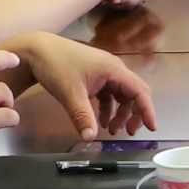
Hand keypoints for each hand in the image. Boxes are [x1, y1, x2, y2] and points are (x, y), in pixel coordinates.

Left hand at [15, 34, 157, 134]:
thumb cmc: (55, 64)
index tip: (151, 127)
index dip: (147, 110)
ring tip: (111, 130)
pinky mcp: (95, 76)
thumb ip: (83, 116)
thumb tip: (90, 137)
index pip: (139, 91)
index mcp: (113, 69)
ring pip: (122, 96)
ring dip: (120, 113)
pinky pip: (109, 95)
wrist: (36, 51)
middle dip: (134, 114)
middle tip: (129, 132)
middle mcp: (113, 69)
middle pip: (134, 94)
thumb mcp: (70, 93)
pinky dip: (108, 109)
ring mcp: (104, 72)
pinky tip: (100, 121)